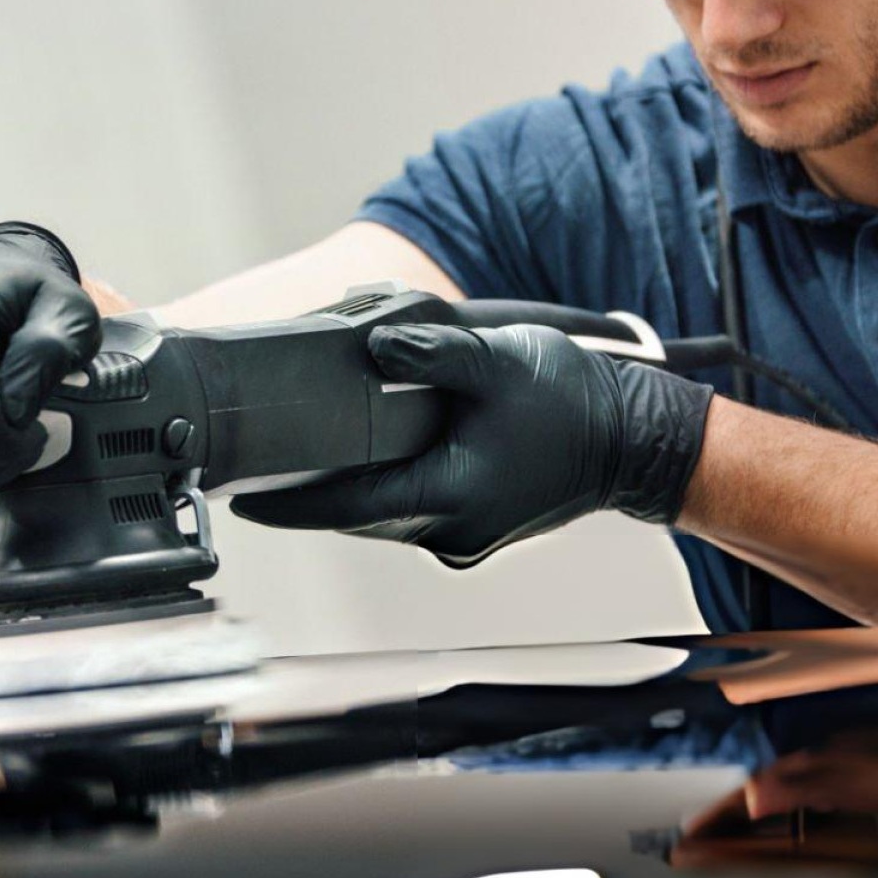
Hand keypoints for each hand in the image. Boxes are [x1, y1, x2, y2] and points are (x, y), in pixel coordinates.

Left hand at [231, 323, 713, 566]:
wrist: (633, 439)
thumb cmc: (575, 403)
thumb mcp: (497, 360)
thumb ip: (430, 349)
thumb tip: (371, 342)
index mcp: (453, 495)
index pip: (349, 507)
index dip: (290, 506)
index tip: (244, 502)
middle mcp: (453, 529)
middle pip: (360, 515)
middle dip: (313, 494)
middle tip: (263, 471)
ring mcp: (466, 535)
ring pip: (385, 515)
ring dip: (351, 491)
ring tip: (305, 462)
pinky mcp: (476, 527)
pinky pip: (413, 510)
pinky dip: (387, 487)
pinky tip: (371, 459)